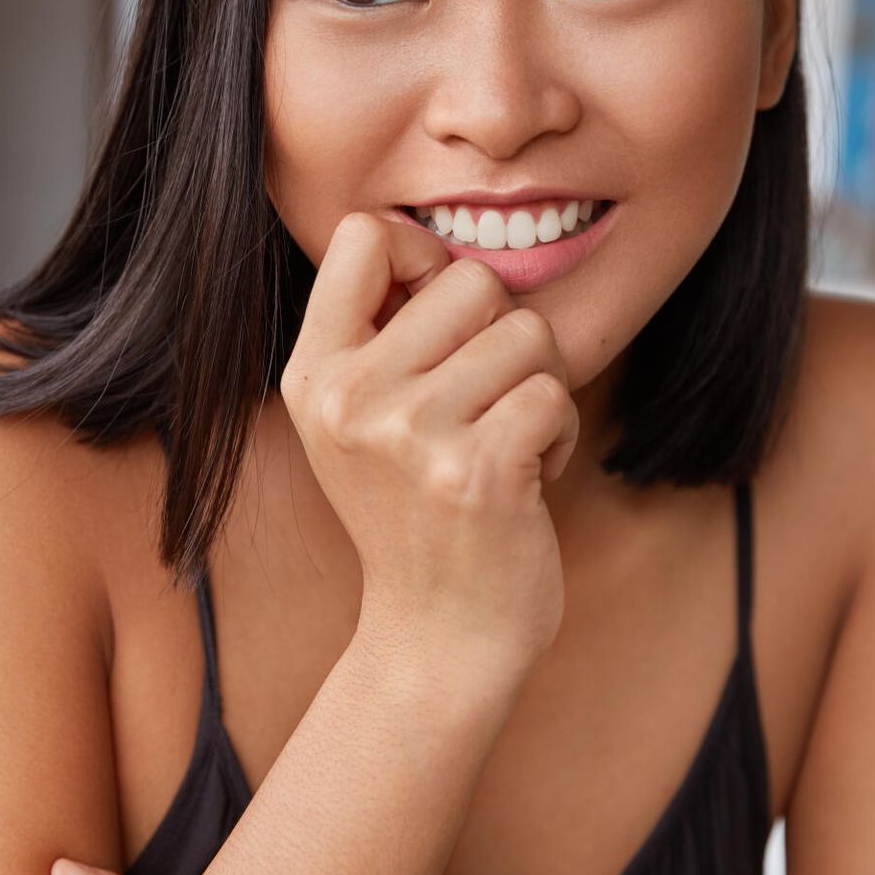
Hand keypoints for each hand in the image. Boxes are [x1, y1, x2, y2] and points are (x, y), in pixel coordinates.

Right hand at [279, 211, 577, 682]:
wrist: (438, 641)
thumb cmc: (416, 517)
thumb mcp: (357, 423)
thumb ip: (379, 335)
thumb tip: (433, 238)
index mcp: (313, 374)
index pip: (364, 233)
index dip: (422, 256)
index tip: (440, 321)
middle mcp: (350, 398)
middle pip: (472, 281)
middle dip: (503, 337)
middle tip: (485, 404)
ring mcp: (410, 435)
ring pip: (527, 335)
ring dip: (538, 389)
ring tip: (505, 445)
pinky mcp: (476, 471)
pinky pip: (554, 393)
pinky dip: (561, 434)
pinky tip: (528, 477)